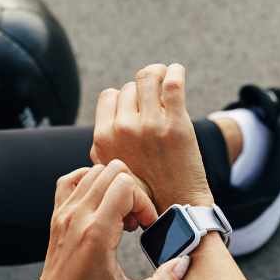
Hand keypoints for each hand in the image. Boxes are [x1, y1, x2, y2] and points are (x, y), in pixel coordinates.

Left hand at [26, 160, 191, 279]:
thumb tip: (183, 264)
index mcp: (96, 233)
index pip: (126, 186)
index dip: (144, 203)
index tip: (145, 228)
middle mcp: (78, 216)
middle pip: (113, 171)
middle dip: (132, 192)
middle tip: (135, 221)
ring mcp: (64, 212)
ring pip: (95, 171)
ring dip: (114, 188)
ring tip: (120, 216)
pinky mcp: (57, 214)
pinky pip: (73, 179)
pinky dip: (91, 183)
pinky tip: (101, 204)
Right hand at [91, 63, 214, 212]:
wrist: (176, 207)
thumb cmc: (144, 193)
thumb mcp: (110, 173)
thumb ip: (102, 149)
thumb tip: (103, 130)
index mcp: (104, 138)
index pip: (109, 95)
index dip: (123, 98)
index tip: (136, 106)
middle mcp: (123, 129)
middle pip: (130, 87)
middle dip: (143, 92)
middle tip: (156, 103)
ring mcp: (150, 125)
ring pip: (149, 77)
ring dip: (159, 75)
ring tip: (167, 81)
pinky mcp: (176, 123)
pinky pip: (173, 81)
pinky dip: (175, 72)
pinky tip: (177, 74)